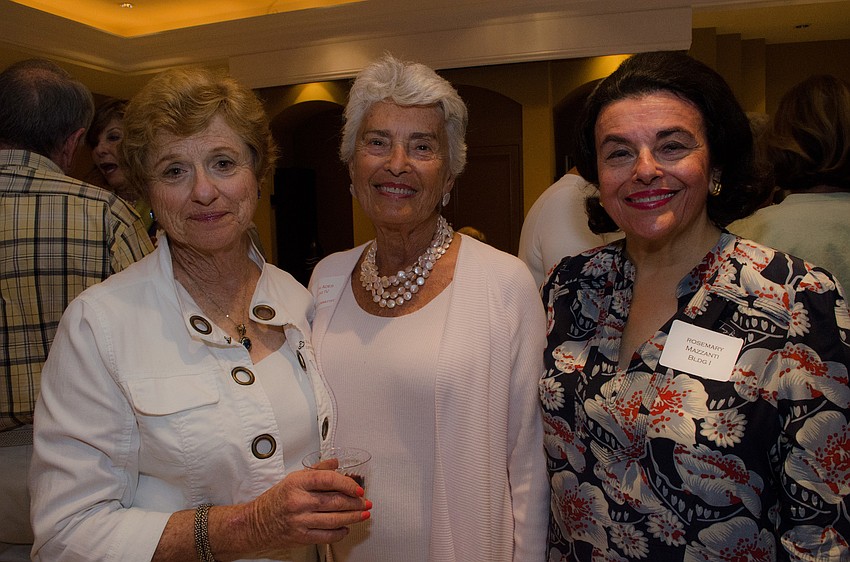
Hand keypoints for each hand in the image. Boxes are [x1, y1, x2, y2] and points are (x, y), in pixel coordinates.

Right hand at [245, 463, 371, 549]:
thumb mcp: (293, 478)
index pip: (328, 480)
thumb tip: (336, 463)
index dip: (347, 484)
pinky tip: (345, 528)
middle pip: (335, 501)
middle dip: (355, 503)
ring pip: (334, 519)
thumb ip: (317, 470)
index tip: (357, 488)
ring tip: (362, 515)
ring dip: (352, 518)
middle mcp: (298, 501)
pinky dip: (339, 532)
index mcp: (297, 483)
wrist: (255, 523)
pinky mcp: (300, 537)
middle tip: (366, 502)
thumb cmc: (275, 500)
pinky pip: (326, 536)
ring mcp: (300, 521)